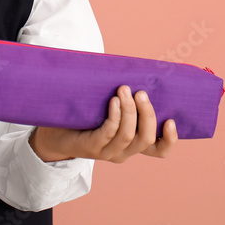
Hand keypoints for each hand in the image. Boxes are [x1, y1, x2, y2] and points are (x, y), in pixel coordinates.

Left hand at [29, 85, 177, 162]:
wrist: (53, 133)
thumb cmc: (84, 117)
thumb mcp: (109, 111)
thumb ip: (125, 100)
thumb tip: (138, 71)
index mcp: (131, 145)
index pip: (159, 151)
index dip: (170, 140)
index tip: (171, 119)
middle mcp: (122, 152)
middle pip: (146, 139)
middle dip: (147, 114)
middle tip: (141, 92)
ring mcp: (106, 152)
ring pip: (128, 135)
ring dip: (130, 111)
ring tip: (124, 90)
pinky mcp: (91, 147)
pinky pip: (109, 132)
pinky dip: (115, 116)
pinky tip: (113, 101)